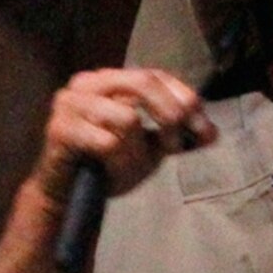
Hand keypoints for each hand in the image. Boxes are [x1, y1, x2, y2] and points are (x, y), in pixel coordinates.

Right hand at [30, 69, 215, 212]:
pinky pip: (107, 143)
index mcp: (110, 80)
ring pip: (127, 117)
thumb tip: (212, 133)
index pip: (157, 76)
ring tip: (124, 167)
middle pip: (143, 82)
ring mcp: (70, 102)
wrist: (66, 196)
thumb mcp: (148, 151)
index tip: (205, 131)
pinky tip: (106, 171)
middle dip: (169, 114)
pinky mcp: (60, 128)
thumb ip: (176, 137)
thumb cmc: (105, 167)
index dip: (185, 99)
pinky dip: (116, 163)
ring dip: (136, 151)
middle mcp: (88, 82)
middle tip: (173, 146)